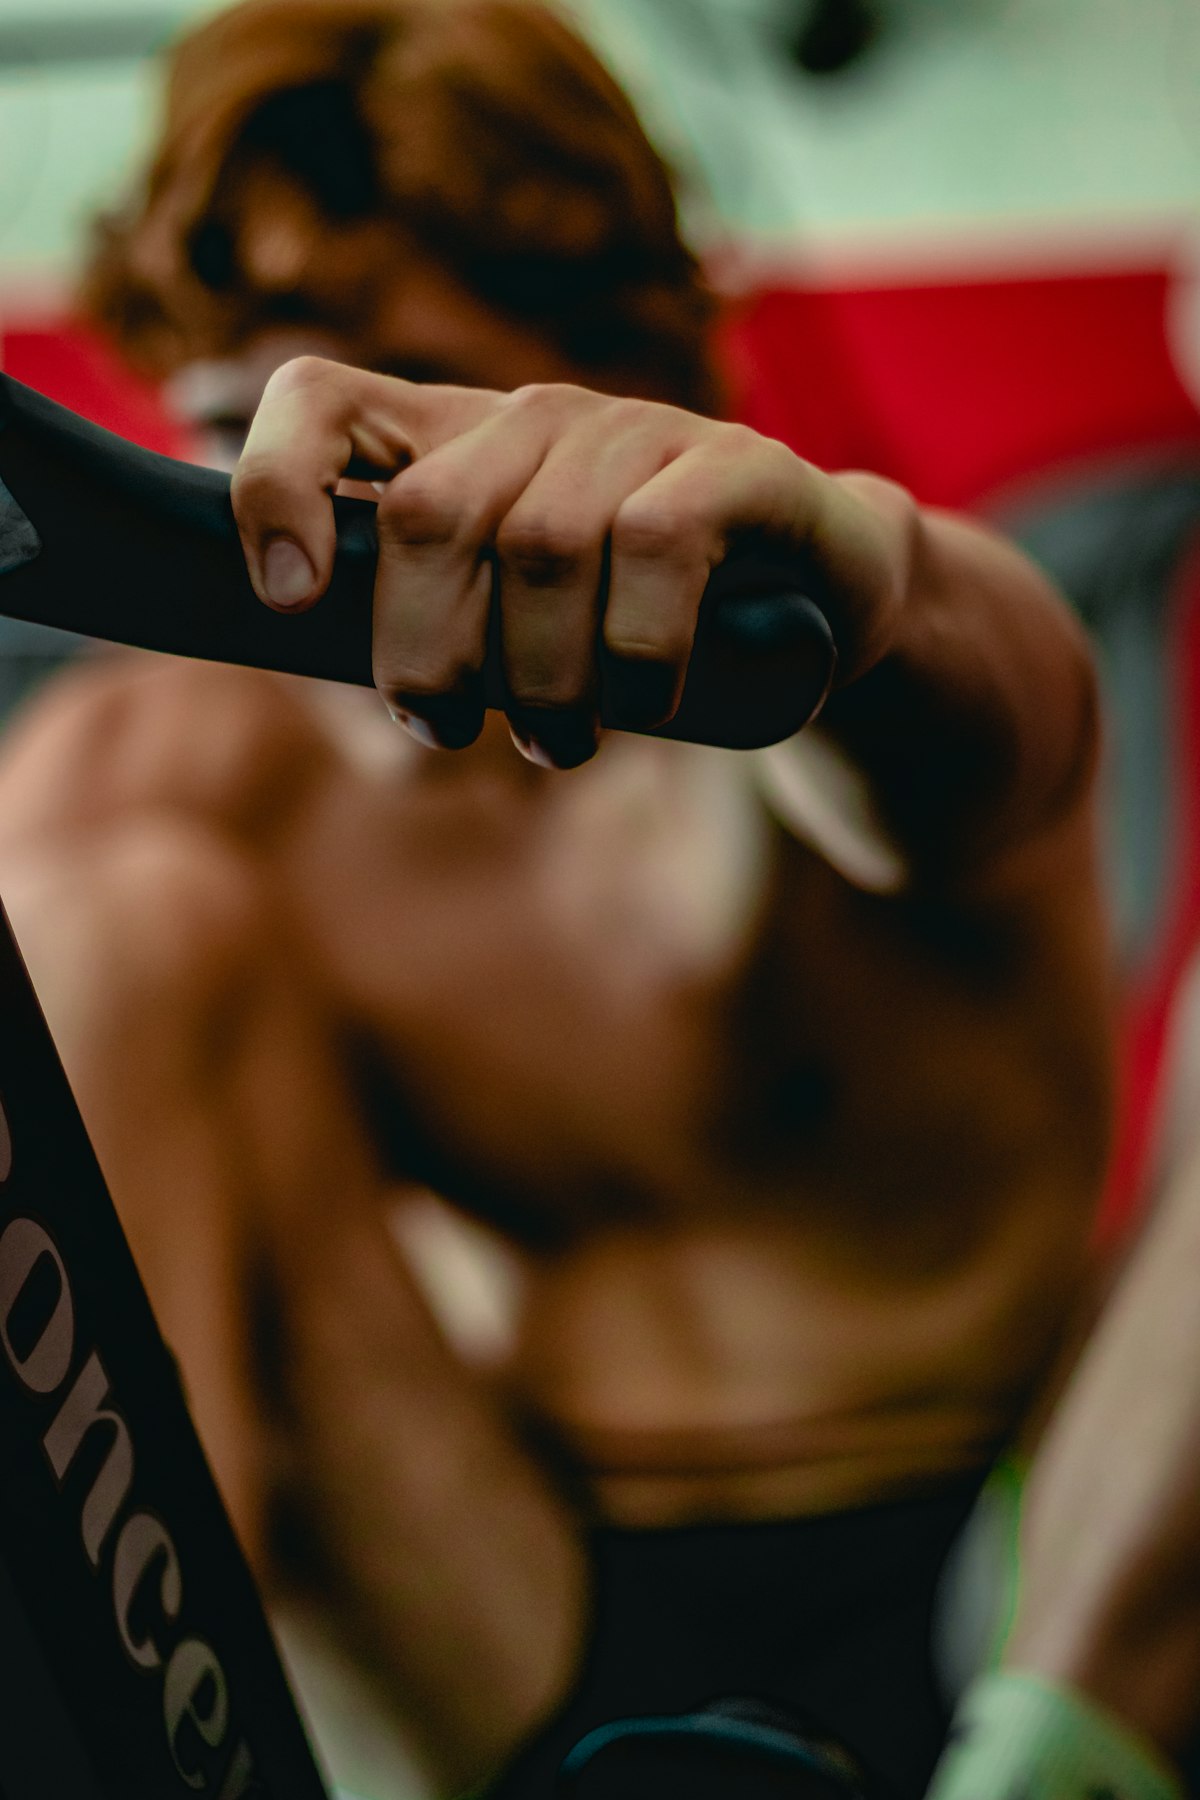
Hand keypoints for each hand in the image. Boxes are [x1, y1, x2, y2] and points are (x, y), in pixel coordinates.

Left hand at [230, 357, 906, 766]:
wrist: (819, 603)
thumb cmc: (635, 630)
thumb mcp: (513, 629)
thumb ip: (420, 622)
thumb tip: (298, 642)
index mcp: (458, 444)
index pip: (321, 401)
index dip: (277, 487)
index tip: (286, 600)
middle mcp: (539, 419)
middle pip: (431, 514)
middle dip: (428, 654)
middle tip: (452, 730)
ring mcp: (641, 433)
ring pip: (544, 547)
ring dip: (541, 681)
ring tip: (558, 743)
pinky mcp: (739, 469)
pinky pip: (658, 547)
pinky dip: (637, 653)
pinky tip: (644, 703)